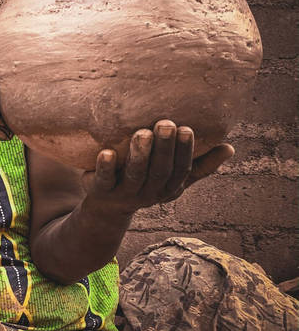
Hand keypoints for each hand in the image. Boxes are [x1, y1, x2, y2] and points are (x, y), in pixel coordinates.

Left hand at [83, 120, 234, 215]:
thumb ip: (199, 165)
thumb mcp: (173, 177)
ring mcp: (124, 193)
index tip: (186, 128)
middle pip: (159, 171)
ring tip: (142, 132)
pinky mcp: (101, 191)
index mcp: (168, 188)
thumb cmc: (145, 182)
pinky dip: (106, 166)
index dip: (185, 151)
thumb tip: (230, 148)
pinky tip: (107, 152)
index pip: (181, 170)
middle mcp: (148, 192)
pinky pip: (105, 179)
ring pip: (135, 174)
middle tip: (165, 123)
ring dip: (140, 154)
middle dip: (164, 148)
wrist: (107, 207)